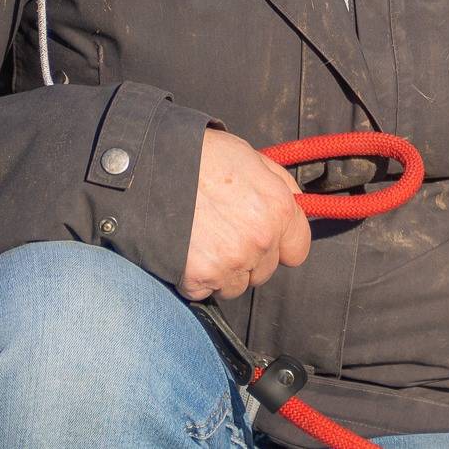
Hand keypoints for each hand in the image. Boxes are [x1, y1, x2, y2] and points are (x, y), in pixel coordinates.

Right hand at [179, 129, 311, 300]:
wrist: (151, 165)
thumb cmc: (200, 156)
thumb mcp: (254, 159)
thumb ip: (280, 188)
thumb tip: (294, 207)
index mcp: (278, 210)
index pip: (297, 251)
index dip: (279, 245)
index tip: (265, 240)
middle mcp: (260, 240)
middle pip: (264, 271)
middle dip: (247, 257)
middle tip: (222, 232)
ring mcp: (230, 262)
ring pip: (236, 286)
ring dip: (222, 272)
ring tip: (202, 241)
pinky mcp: (198, 278)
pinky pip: (204, 292)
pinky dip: (194, 279)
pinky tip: (186, 252)